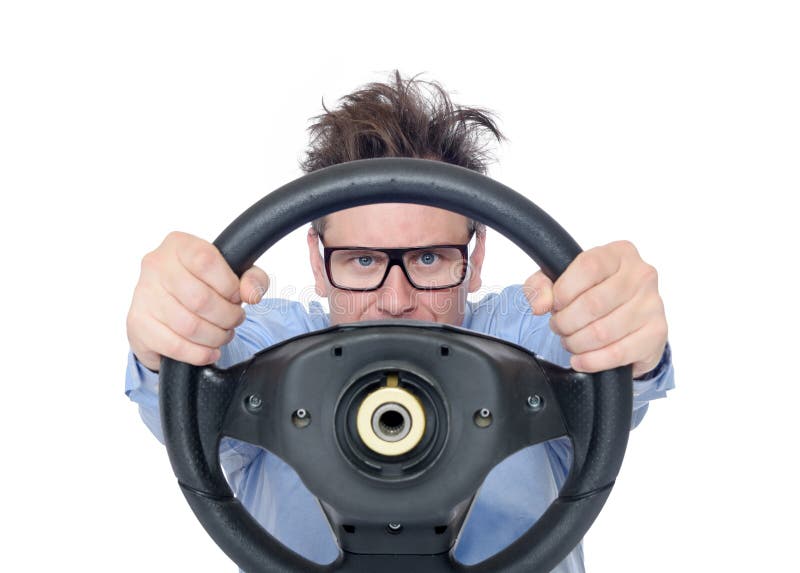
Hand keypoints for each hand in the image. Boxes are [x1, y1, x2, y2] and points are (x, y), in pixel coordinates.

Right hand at [126, 231, 268, 371]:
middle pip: (200, 299)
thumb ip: (253, 279)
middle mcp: (155, 265)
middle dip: (227, 317)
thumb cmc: (203, 286)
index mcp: (179, 245)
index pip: (206, 260)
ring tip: (222, 334)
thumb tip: (251, 294)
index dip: (228, 284)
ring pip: (189, 326)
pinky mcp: (138, 323)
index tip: (236, 296)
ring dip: (215, 336)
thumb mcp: (234, 274)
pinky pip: (175, 346)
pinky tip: (209, 351)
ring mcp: (143, 295)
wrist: (167, 307)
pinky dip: (199, 353)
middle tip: (234, 320)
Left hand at [523, 240, 667, 377]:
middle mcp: (642, 275)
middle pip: (593, 304)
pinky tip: (581, 360)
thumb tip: (539, 304)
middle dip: (566, 322)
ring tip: (570, 341)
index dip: (563, 290)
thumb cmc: (593, 294)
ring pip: (603, 332)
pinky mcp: (656, 334)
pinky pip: (618, 353)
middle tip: (559, 327)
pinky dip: (592, 361)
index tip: (554, 304)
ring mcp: (653, 305)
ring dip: (576, 343)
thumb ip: (541, 286)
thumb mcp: (563, 281)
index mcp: (619, 253)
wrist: (627, 320)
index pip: (588, 266)